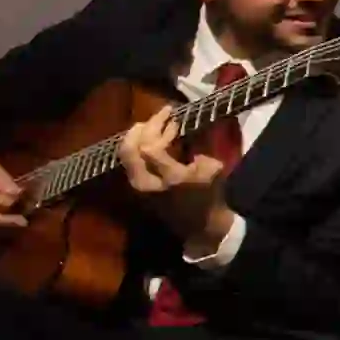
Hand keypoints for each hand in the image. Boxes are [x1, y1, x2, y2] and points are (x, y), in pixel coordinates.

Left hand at [119, 112, 236, 253]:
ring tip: (153, 124)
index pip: (151, 149)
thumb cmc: (209, 196)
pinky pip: (129, 161)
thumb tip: (179, 130)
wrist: (198, 224)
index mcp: (172, 178)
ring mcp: (138, 186)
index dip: (159, 127)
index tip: (173, 116)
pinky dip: (136, 146)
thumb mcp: (212, 169)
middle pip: (131, 149)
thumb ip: (198, 147)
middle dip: (144, 127)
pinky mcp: (136, 186)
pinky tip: (150, 138)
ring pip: (126, 154)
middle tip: (159, 115)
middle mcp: (149, 182)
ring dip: (137, 135)